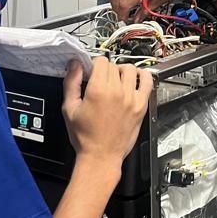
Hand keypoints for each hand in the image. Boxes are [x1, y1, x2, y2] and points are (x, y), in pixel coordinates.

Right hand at [61, 59, 150, 188]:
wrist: (101, 156)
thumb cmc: (85, 137)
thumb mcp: (69, 108)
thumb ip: (71, 83)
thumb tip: (75, 66)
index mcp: (98, 90)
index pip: (100, 61)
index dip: (94, 64)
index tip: (92, 71)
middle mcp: (117, 92)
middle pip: (114, 66)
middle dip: (105, 70)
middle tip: (100, 79)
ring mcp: (131, 98)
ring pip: (130, 69)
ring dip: (122, 70)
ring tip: (116, 79)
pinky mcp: (141, 106)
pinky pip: (147, 81)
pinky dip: (143, 76)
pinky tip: (135, 79)